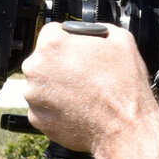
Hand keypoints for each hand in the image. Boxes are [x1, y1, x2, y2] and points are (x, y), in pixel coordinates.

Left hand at [20, 21, 158, 157]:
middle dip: (61, 64)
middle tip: (83, 74)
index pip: (52, 32)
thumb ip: (99, 30)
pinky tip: (76, 108)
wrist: (124, 128)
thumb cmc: (123, 87)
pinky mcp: (36, 118)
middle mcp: (36, 69)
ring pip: (42, 84)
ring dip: (57, 87)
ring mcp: (34, 96)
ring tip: (83, 93)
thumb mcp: (121, 39)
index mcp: (52, 45)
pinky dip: (56, 108)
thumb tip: (94, 32)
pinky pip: (43, 107)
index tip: (77, 50)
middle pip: (44, 59)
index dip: (68, 40)